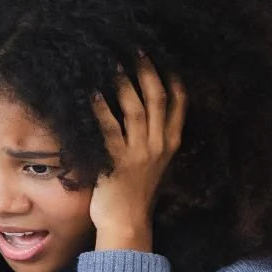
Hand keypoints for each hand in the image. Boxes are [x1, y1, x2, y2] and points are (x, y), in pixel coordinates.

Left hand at [89, 57, 185, 252]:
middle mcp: (158, 145)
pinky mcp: (117, 162)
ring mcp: (138, 153)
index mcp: (170, 144)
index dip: (173, 78)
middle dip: (148, 71)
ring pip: (136, 109)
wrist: (127, 223)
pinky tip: (91, 93)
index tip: (165, 57)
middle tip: (136, 49)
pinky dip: (100, 109)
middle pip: (157, 99)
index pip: (179, 104)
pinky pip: (108, 129)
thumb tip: (144, 111)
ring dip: (125, 83)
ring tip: (113, 63)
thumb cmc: (136, 193)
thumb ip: (154, 139)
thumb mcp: (155, 163)